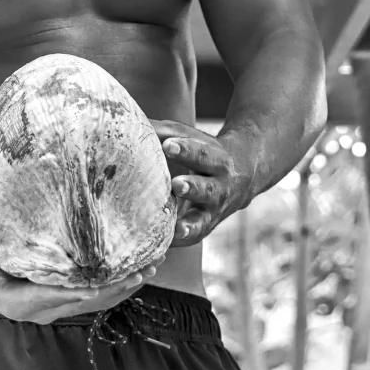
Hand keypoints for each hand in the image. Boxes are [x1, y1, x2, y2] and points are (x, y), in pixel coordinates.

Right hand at [0, 223, 165, 323]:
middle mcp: (41, 307)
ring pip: (95, 298)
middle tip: (145, 269)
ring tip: (151, 266)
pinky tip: (134, 265)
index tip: (109, 278)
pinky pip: (92, 289)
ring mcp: (53, 302)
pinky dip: (114, 279)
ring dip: (123, 285)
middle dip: (117, 287)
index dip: (84, 289)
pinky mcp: (60, 292)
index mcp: (19, 302)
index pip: (58, 296)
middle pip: (86, 301)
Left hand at [151, 120, 254, 246]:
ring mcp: (214, 210)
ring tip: (176, 227)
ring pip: (202, 219)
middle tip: (176, 185)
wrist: (240, 176)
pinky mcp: (206, 227)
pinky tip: (166, 247)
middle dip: (192, 187)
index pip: (201, 152)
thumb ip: (162, 132)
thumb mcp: (189, 137)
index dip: (185, 149)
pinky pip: (194, 238)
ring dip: (189, 224)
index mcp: (216, 158)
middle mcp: (219, 186)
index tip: (168, 145)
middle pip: (206, 187)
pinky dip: (181, 242)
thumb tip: (129, 123)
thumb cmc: (201, 151)